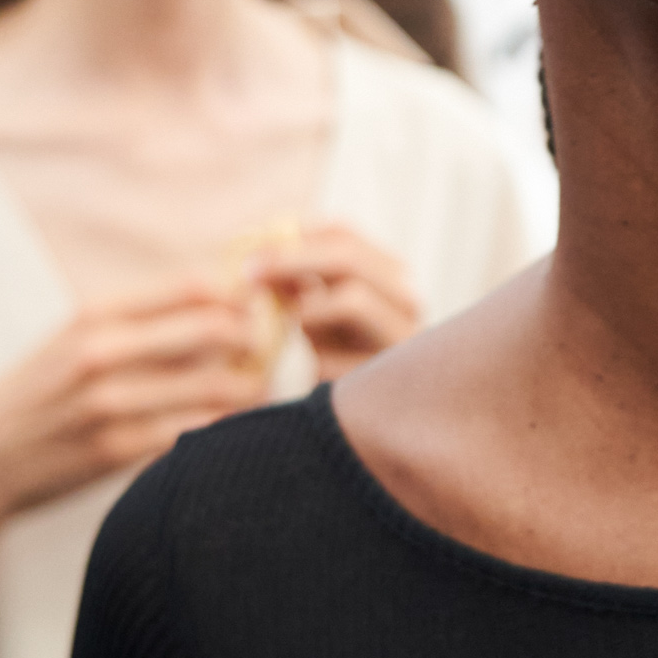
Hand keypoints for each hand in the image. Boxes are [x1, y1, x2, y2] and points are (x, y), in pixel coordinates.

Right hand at [0, 279, 271, 534]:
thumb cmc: (41, 393)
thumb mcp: (74, 338)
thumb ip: (139, 319)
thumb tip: (222, 298)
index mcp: (94, 315)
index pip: (191, 285)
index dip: (239, 292)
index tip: (262, 304)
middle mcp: (102, 353)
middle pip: (214, 329)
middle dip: (257, 337)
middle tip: (272, 348)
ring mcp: (109, 405)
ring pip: (217, 385)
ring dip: (253, 386)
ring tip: (262, 387)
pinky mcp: (116, 452)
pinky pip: (196, 432)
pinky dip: (226, 427)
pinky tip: (235, 427)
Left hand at [247, 223, 420, 381]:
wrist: (364, 422)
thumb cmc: (336, 361)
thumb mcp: (317, 316)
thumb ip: (296, 286)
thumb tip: (259, 257)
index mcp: (390, 279)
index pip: (346, 236)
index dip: (296, 235)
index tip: (255, 247)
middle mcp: (408, 302)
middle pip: (350, 258)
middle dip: (292, 259)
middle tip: (249, 270)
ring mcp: (406, 339)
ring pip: (352, 299)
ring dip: (307, 311)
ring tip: (290, 332)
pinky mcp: (394, 379)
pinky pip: (340, 355)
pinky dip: (315, 360)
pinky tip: (313, 374)